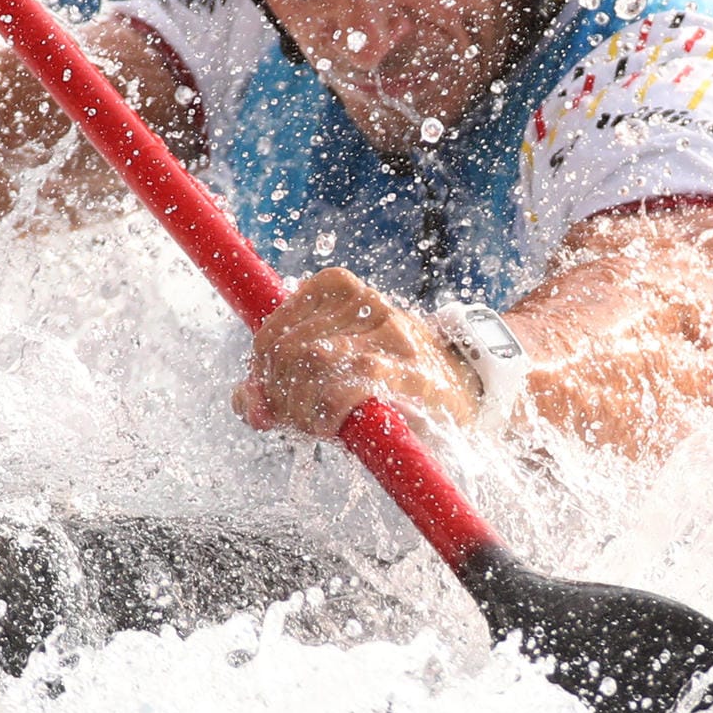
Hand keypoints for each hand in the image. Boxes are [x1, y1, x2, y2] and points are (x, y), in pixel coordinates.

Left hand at [230, 267, 480, 438]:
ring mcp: (387, 329)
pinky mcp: (405, 366)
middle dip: (281, 397)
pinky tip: (332, 424)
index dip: (263, 378)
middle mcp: (362, 298)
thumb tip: (244, 403)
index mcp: (337, 288)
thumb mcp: (330, 369)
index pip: (272, 334)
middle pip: (288, 351)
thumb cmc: (389, 378)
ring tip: (317, 425)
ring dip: (302, 408)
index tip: (275, 404)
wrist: (467, 386)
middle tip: (297, 422)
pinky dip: (326, 410)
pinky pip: (344, 385)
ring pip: (311, 364)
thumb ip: (282, 382)